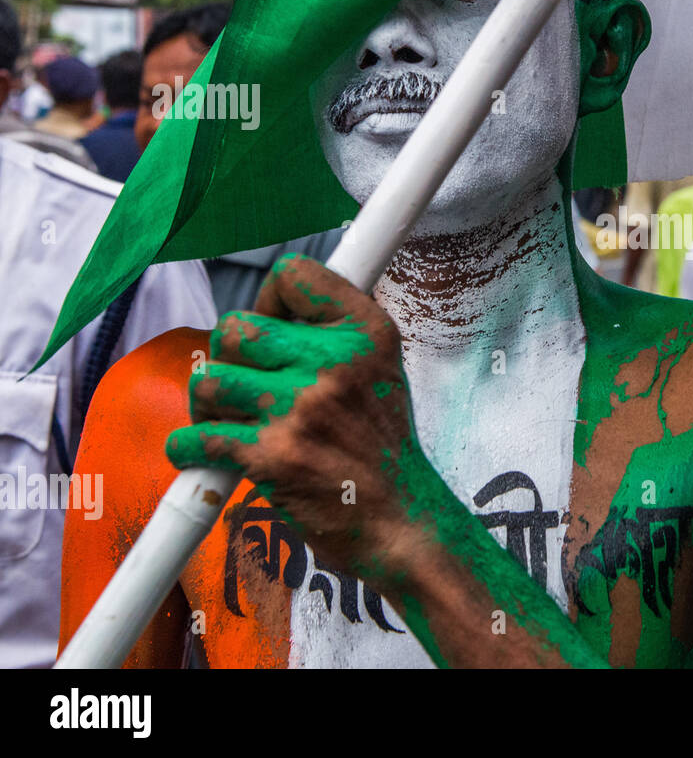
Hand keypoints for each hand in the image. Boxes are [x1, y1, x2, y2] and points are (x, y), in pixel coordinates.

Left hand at [167, 253, 421, 583]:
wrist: (400, 519)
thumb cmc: (382, 444)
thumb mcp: (382, 367)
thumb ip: (335, 332)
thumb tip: (273, 309)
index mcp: (365, 332)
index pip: (292, 276)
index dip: (269, 301)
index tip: (274, 328)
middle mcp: (334, 362)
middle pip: (235, 328)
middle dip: (230, 359)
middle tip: (245, 385)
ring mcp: (301, 408)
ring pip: (209, 380)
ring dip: (208, 404)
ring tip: (229, 420)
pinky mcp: (272, 456)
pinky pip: (196, 437)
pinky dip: (189, 449)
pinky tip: (205, 453)